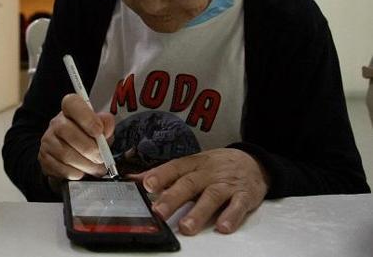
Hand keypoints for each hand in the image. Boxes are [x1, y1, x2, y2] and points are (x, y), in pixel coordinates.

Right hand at [39, 93, 115, 179]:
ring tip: (95, 167)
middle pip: (67, 131)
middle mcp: (56, 122)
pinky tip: (82, 171)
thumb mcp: (101, 129)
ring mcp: (48, 140)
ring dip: (85, 164)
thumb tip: (106, 128)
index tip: (99, 131)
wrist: (73, 158)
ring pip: (65, 153)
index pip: (72, 103)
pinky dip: (76, 173)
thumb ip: (106, 125)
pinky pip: (61, 168)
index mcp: (71, 110)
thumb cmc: (89, 139)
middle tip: (101, 157)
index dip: (86, 117)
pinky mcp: (45, 159)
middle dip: (89, 148)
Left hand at [132, 148, 269, 234]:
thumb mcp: (191, 165)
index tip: (146, 185)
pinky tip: (222, 226)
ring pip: (212, 196)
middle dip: (173, 198)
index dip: (160, 175)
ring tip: (186, 227)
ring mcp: (227, 184)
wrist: (253, 162)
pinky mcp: (245, 196)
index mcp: (194, 164)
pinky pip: (238, 206)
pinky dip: (231, 216)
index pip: (174, 167)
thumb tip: (135, 179)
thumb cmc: (216, 166)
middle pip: (189, 184)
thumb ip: (165, 174)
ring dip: (198, 212)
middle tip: (159, 212)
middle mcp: (208, 173)